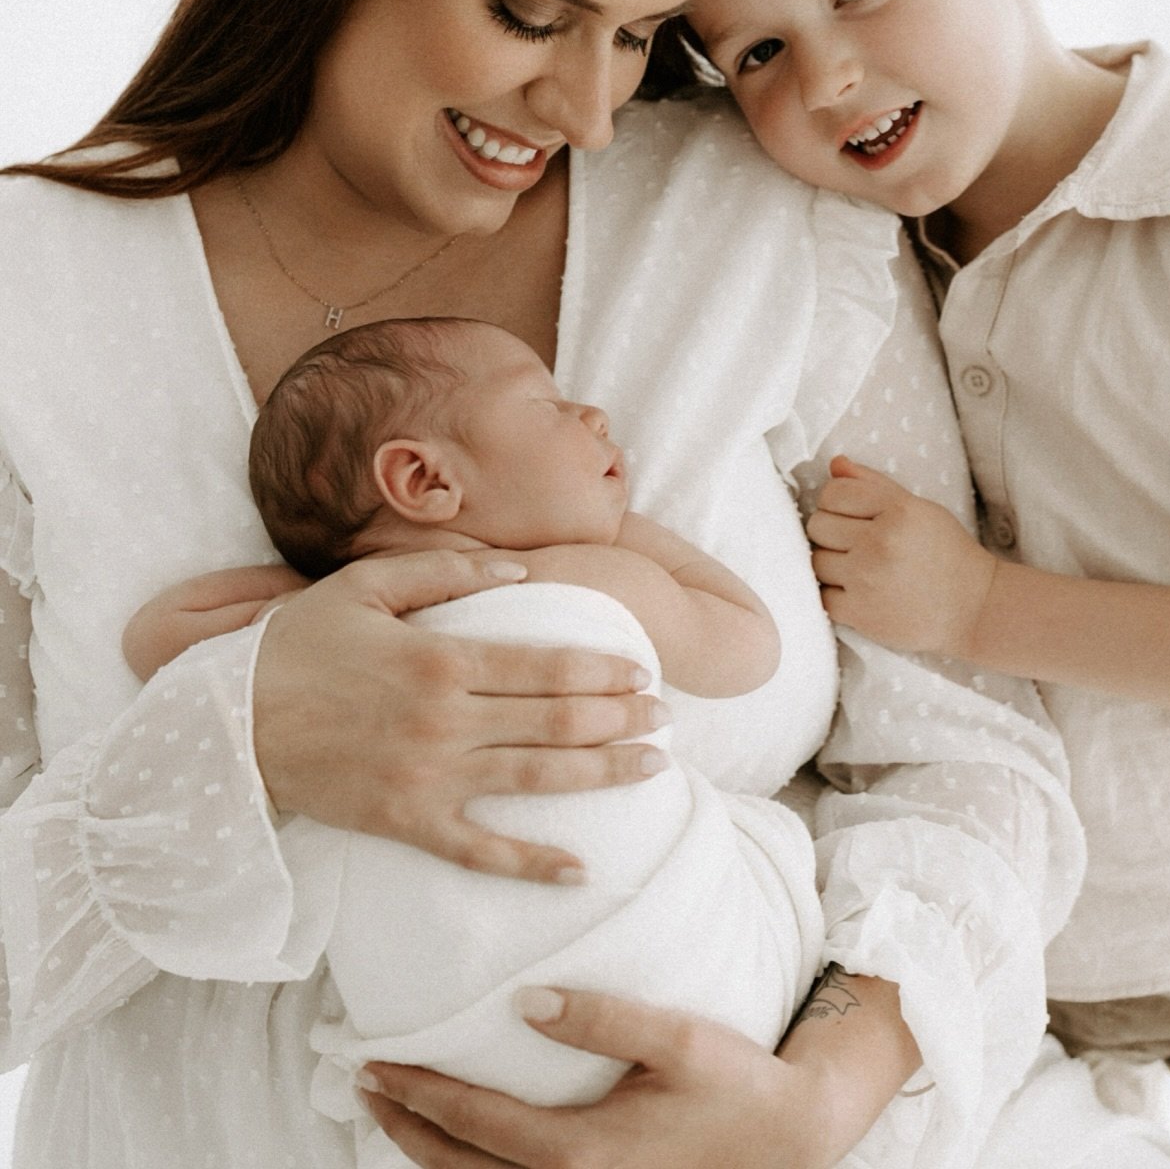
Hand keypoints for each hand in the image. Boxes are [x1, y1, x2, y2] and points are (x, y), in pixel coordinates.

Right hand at [251, 550, 666, 881]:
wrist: (228, 726)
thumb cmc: (299, 646)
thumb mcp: (366, 586)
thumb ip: (447, 573)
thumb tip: (519, 571)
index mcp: (441, 660)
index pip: (545, 666)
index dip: (603, 669)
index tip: (645, 669)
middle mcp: (446, 722)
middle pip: (555, 721)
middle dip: (620, 717)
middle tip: (669, 715)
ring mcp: (429, 779)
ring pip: (536, 779)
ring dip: (603, 773)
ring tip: (655, 765)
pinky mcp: (407, 824)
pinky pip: (480, 852)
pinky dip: (533, 864)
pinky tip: (581, 870)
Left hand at [361, 988, 836, 1168]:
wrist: (786, 1138)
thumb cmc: (733, 1080)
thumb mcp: (674, 1034)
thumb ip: (599, 1017)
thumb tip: (525, 1000)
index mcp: (580, 1150)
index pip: (474, 1123)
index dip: (419, 1092)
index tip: (375, 1062)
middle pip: (460, 1168)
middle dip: (405, 1126)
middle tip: (363, 1084)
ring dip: (429, 1153)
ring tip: (394, 1110)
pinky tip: (459, 1142)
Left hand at [806, 455, 994, 655]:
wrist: (975, 607)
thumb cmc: (947, 553)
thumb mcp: (919, 508)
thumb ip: (874, 483)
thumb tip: (835, 464)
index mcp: (898, 511)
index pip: (833, 493)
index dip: (837, 502)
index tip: (853, 515)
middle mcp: (880, 542)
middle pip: (818, 525)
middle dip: (832, 531)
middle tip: (856, 542)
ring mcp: (868, 580)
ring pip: (815, 561)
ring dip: (832, 563)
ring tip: (858, 567)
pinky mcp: (862, 615)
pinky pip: (823, 596)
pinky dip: (836, 594)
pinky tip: (858, 591)